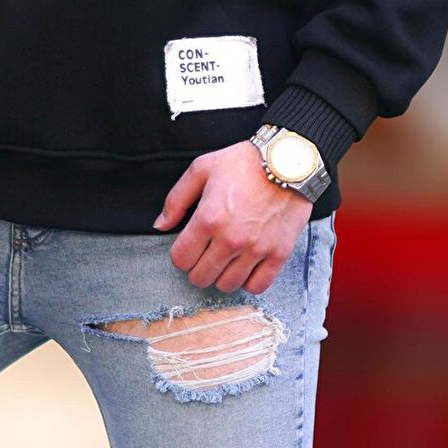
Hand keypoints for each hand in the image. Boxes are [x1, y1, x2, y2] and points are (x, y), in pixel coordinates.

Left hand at [153, 140, 313, 294]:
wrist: (288, 161)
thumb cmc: (244, 162)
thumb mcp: (202, 169)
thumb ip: (176, 199)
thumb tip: (160, 225)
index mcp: (209, 218)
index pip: (181, 259)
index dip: (180, 254)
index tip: (188, 246)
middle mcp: (231, 239)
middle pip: (201, 277)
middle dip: (197, 267)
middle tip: (205, 253)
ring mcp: (256, 249)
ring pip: (227, 285)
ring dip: (221, 275)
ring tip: (225, 259)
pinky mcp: (279, 254)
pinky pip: (257, 286)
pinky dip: (248, 281)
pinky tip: (245, 266)